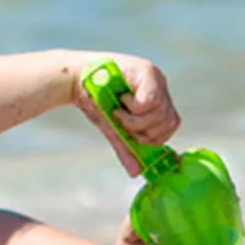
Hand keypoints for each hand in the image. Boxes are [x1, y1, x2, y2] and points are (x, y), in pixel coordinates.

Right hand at [69, 52, 181, 176]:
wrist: (73, 79)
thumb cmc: (94, 100)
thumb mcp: (113, 127)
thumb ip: (126, 147)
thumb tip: (136, 172)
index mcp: (158, 98)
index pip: (171, 123)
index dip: (155, 135)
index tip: (134, 134)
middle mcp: (160, 86)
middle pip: (169, 121)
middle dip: (145, 132)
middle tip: (124, 125)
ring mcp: (156, 78)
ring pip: (161, 114)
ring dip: (137, 122)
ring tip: (119, 113)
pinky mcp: (147, 72)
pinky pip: (151, 102)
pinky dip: (135, 109)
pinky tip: (121, 101)